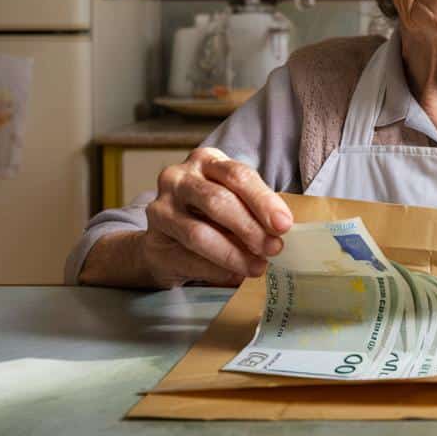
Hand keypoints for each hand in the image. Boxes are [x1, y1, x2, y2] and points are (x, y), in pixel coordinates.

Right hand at [141, 147, 292, 287]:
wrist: (167, 240)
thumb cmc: (210, 215)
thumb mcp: (234, 201)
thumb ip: (254, 209)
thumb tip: (281, 229)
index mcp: (206, 160)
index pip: (238, 175)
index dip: (263, 200)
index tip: (284, 224)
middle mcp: (179, 177)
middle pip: (217, 201)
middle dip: (250, 227)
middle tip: (274, 248)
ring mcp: (161, 208)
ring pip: (199, 233)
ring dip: (234, 254)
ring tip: (258, 266)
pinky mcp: (152, 240)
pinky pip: (188, 259)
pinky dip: (216, 270)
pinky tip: (235, 275)